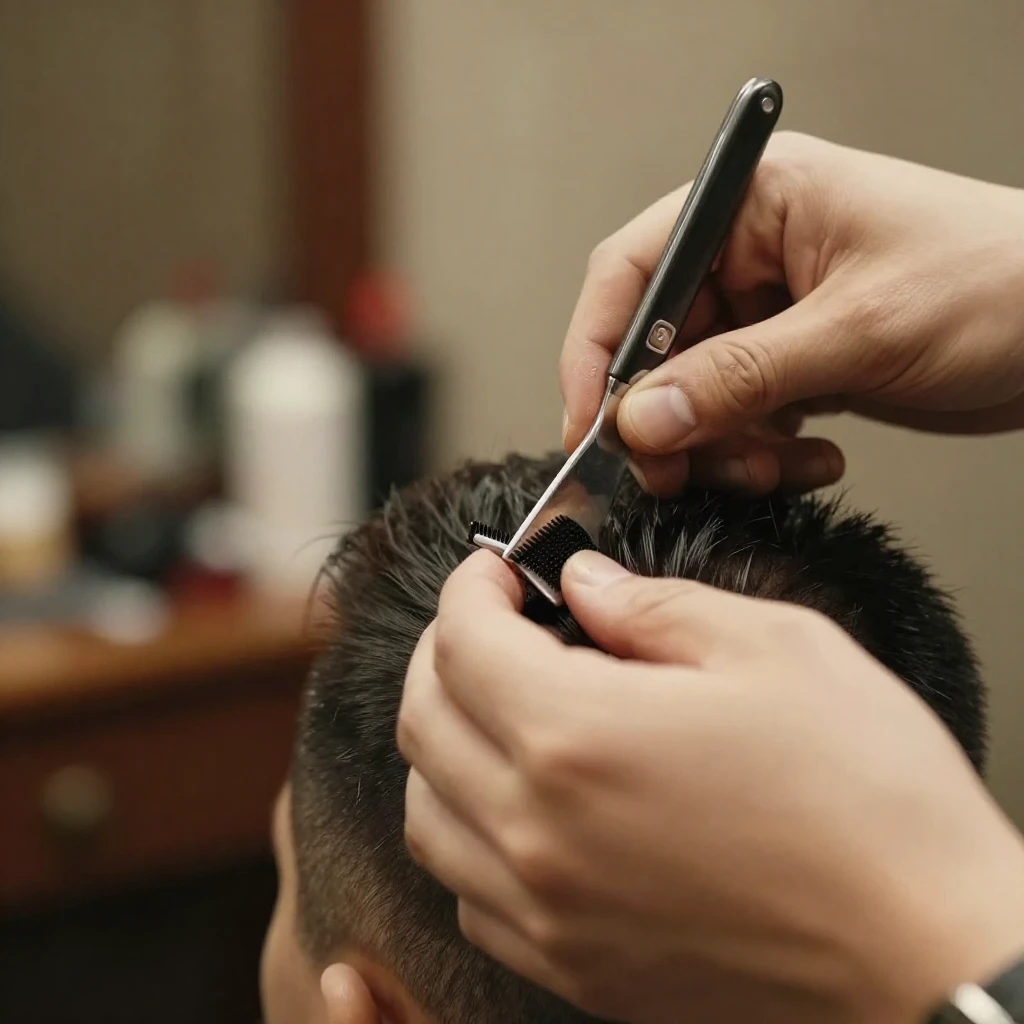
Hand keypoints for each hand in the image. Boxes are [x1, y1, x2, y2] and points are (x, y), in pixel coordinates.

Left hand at [399, 550, 1023, 1023]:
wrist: (927, 955)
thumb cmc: (870, 800)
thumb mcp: (775, 650)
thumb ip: (654, 607)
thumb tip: (584, 585)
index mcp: (578, 735)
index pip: (463, 640)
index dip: (469, 589)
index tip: (492, 571)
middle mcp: (539, 832)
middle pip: (425, 720)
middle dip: (444, 651)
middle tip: (492, 624)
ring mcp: (548, 912)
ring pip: (427, 814)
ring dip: (445, 744)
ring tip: (500, 709)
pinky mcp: (575, 968)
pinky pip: (470, 895)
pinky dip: (471, 835)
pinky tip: (524, 808)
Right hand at [562, 132, 1023, 493]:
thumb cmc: (1002, 281)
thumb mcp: (859, 330)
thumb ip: (740, 377)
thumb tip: (642, 418)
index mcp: (757, 203)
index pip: (634, 270)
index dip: (597, 351)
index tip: (591, 424)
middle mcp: (754, 253)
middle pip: (656, 345)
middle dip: (664, 420)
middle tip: (676, 470)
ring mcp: (773, 312)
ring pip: (693, 395)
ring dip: (719, 447)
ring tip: (772, 466)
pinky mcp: (794, 360)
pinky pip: (739, 418)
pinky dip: (759, 453)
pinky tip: (812, 458)